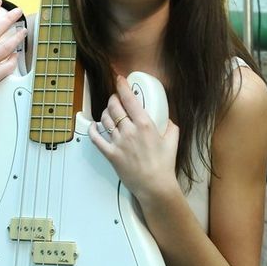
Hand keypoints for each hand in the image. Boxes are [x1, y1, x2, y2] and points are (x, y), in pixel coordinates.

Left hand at [88, 75, 179, 205]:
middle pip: (114, 106)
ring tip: (109, 113)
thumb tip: (166, 118)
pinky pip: (96, 138)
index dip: (122, 86)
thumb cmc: (164, 165)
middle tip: (115, 99)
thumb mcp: (173, 140)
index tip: (119, 79)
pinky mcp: (111, 154)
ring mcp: (118, 142)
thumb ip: (169, 125)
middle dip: (113, 99)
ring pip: (105, 119)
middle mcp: (129, 131)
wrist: (155, 186)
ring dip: (106, 112)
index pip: (129, 99)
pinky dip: (93, 129)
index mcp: (145, 125)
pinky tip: (94, 126)